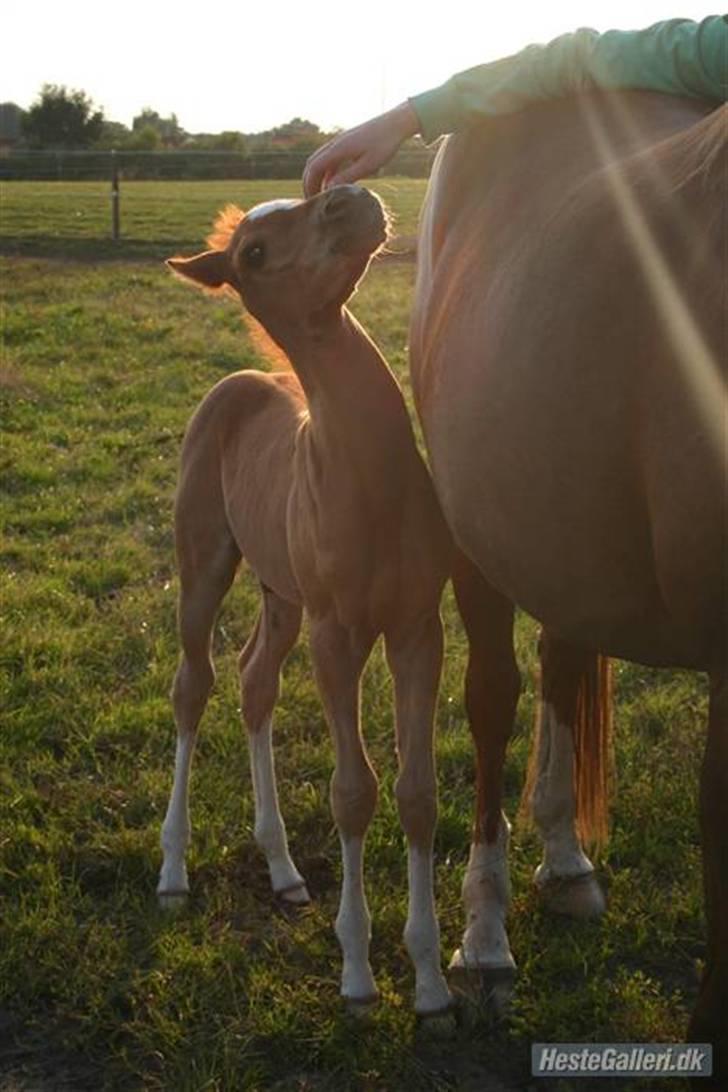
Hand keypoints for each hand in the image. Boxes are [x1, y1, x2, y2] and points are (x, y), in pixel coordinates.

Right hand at [303, 101, 419, 196]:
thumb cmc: (384, 145)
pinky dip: (327, 172)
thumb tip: (328, 189)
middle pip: (312, 164)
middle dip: (309, 183)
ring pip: (320, 161)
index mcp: (338, 149)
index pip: (314, 168)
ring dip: (317, 177)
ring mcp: (340, 142)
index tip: (312, 202)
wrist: (396, 123)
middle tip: (312, 201)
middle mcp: (335, 144)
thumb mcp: (368, 165)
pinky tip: (333, 184)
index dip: (309, 185)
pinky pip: (330, 159)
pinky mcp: (347, 143)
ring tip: (321, 195)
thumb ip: (347, 177)